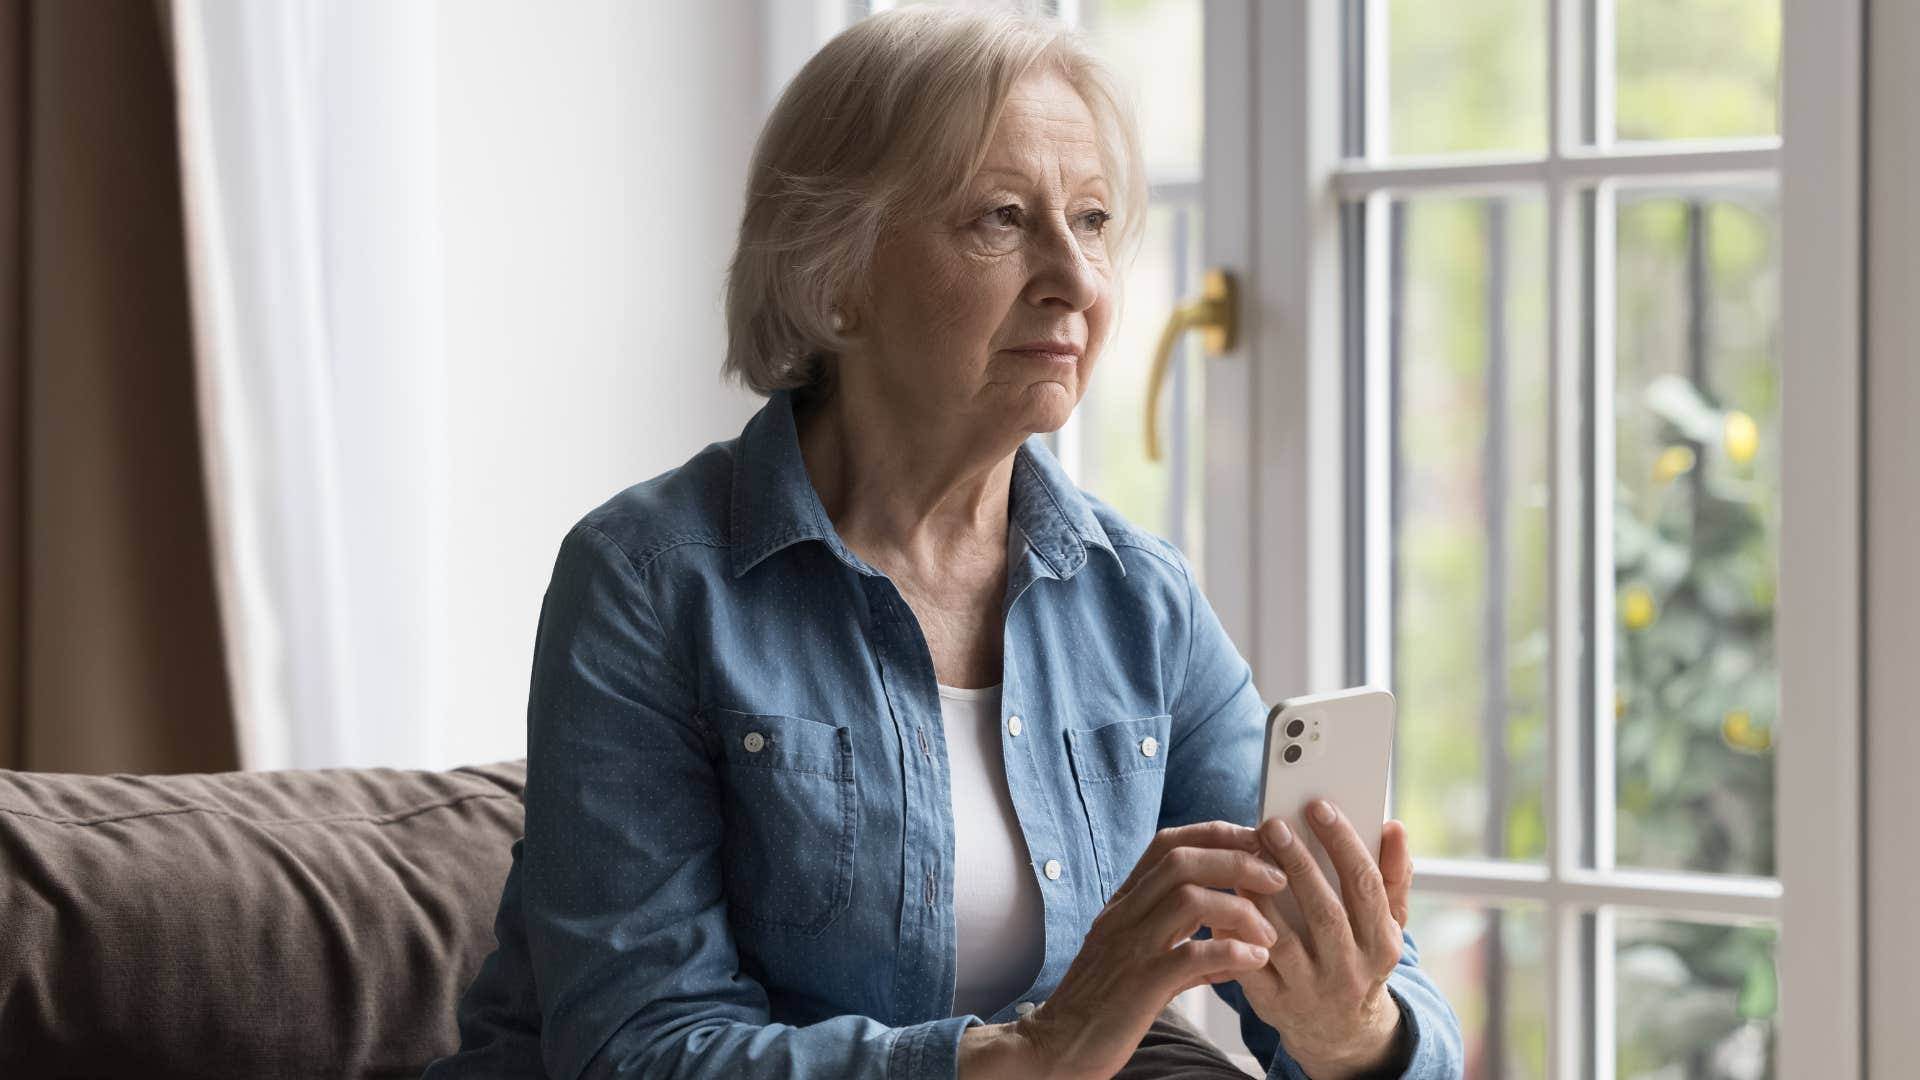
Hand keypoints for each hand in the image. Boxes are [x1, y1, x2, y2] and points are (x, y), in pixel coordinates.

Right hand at [963, 821, 1289, 1079]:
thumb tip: (1232, 948)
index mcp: (1123, 904)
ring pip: (1188, 899)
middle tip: (1277, 878)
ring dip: (1240, 909)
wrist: (1056, 1047)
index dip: (1216, 834)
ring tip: (1270, 931)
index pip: (1168, 844)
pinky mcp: (1138, 985)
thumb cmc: (1101, 1006)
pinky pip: (1190, 955)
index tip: (1256, 842)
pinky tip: (1253, 962)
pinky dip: (1230, 953)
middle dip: (1238, 860)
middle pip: (1182, 860)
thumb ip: (1182, 946)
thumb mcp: (1137, 960)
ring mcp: (1129, 948)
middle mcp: (1123, 916)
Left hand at [1229, 806, 1413, 1079]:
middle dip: (1298, 863)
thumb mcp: (1387, 924)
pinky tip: (1227, 896)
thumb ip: (1393, 875)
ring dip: (1261, 895)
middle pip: (1324, 911)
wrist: (1339, 1030)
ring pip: (1282, 938)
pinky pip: (1250, 962)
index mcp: (1382, 944)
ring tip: (1246, 854)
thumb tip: (1393, 826)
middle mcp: (1349, 970)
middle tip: (1273, 824)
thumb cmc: (1360, 957)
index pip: (1365, 887)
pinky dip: (1236, 929)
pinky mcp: (1274, 1003)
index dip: (1343, 844)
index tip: (1318, 807)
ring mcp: (1310, 990)